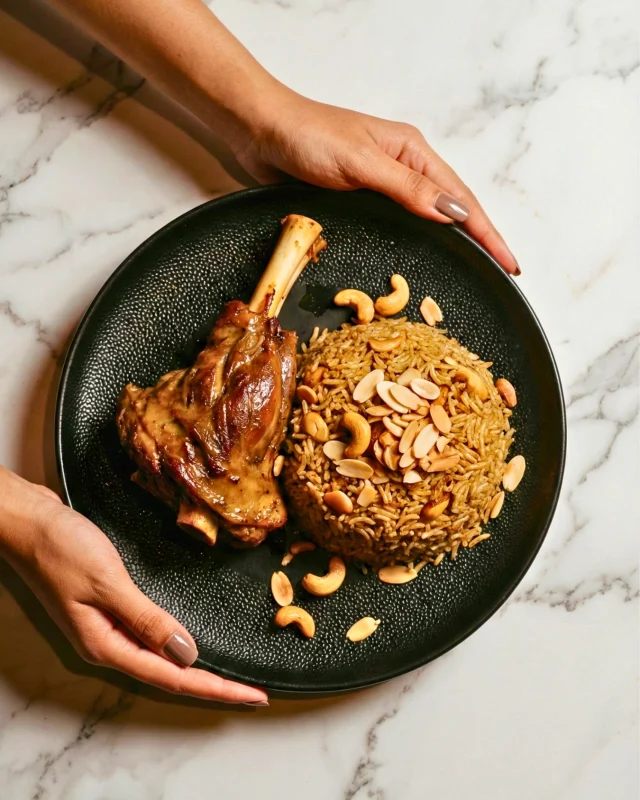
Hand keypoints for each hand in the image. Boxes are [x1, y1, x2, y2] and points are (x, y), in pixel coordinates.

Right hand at [0, 469, 267, 705]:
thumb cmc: (61, 549)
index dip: (216, 688)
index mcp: (106, 645)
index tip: (253, 696)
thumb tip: (187, 654)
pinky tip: (188, 643)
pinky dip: (175, 641)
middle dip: (212, 684)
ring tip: (231, 676)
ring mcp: (106, 626)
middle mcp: (107, 643)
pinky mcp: (109, 607)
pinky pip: (149, 633)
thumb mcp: (108, 584)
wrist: (28, 522)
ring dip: (196, 668)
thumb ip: (148, 619)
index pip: (172, 677)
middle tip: (254, 692)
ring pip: (160, 656)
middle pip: (169, 674)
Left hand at [233, 93, 519, 274]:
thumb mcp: (362, 162)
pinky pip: (395, 227)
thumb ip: (407, 188)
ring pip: (425, 221)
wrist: (260, 130)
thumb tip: (454, 215)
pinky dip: (414, 243)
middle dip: (479, 240)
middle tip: (500, 273)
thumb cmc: (308, 136)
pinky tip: (420, 259)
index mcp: (412, 153)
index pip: (460, 199)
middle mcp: (402, 170)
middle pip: (451, 210)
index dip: (488, 233)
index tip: (509, 263)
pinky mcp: (358, 202)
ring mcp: (381, 187)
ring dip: (450, 243)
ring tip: (472, 271)